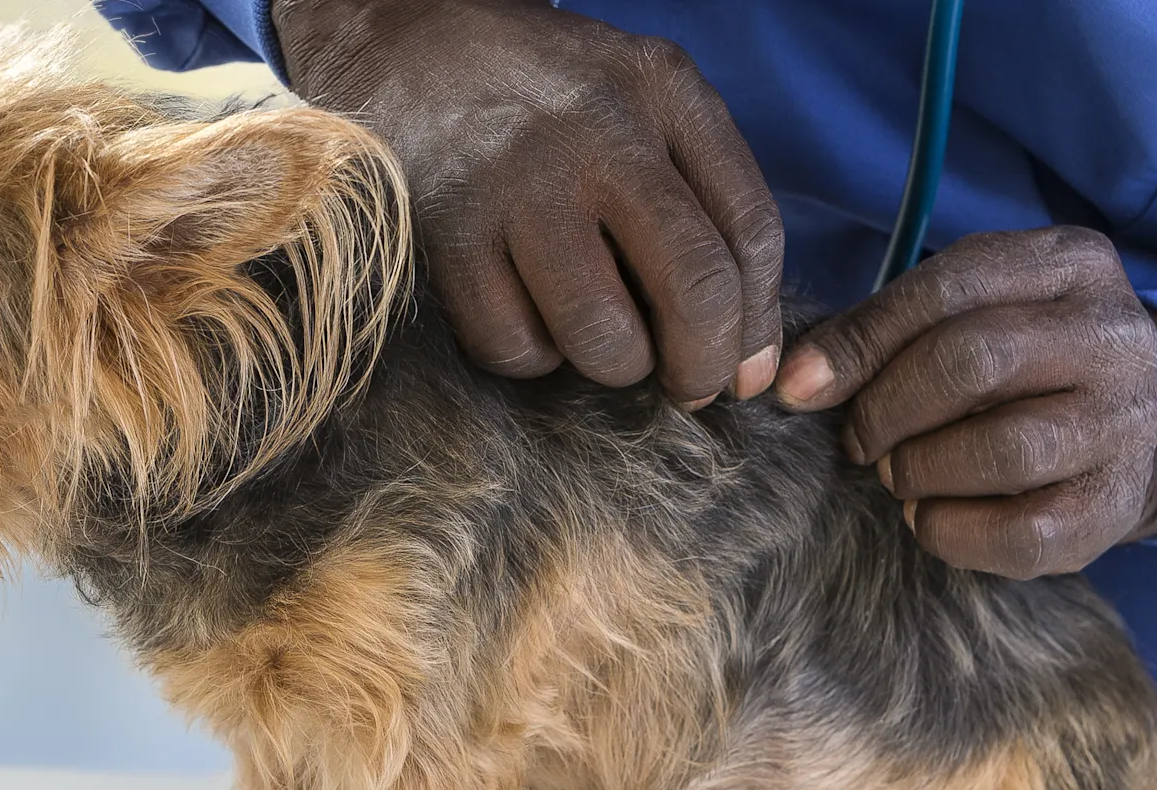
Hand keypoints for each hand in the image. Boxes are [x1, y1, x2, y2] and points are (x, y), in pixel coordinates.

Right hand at [273, 0, 785, 404]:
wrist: (400, 35)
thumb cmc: (537, 87)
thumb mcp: (633, 93)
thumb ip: (696, 188)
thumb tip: (742, 346)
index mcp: (662, 88)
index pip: (749, 229)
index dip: (757, 322)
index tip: (743, 370)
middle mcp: (600, 127)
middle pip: (694, 286)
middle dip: (701, 364)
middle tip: (686, 387)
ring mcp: (519, 178)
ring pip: (602, 332)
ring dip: (611, 364)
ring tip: (598, 342)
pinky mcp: (448, 225)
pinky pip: (512, 342)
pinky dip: (528, 355)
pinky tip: (525, 315)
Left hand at [772, 227, 1156, 578]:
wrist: (1138, 431)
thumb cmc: (1023, 365)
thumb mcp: (969, 313)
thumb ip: (888, 328)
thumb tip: (795, 380)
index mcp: (1071, 263)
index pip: (947, 289)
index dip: (861, 342)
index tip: (800, 388)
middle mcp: (1115, 335)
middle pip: (973, 362)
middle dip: (888, 408)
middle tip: (860, 439)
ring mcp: (1126, 422)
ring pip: (1002, 449)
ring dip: (920, 469)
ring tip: (898, 473)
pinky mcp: (1117, 505)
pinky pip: (1019, 531)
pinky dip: (949, 529)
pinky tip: (929, 515)